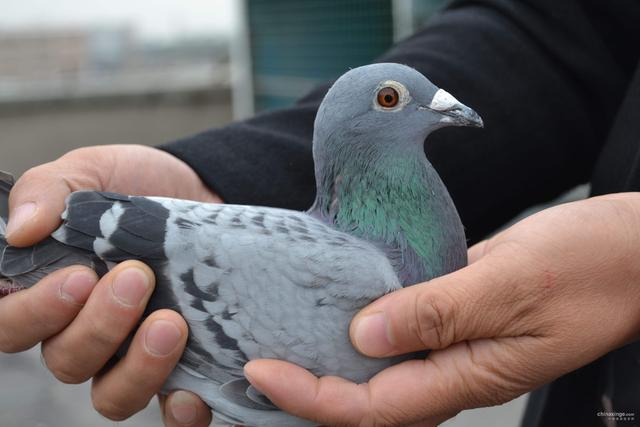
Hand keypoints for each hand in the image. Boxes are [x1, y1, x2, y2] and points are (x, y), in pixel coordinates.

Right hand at [0, 145, 217, 425]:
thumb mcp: (92, 171)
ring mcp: (132, 352)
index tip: (78, 277)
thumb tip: (18, 230)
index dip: (35, 314)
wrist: (205, 189)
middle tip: (138, 278)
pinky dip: (179, 410)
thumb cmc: (139, 185)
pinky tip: (192, 393)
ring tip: (171, 323)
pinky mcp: (181, 362)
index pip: (12, 324)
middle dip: (99, 327)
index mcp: (49, 289)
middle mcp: (85, 330)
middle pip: (67, 361)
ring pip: (112, 394)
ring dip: (138, 369)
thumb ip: (49, 190)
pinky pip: (169, 407)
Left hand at [244, 193, 639, 425]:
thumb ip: (442, 312)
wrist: (632, 251)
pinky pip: (399, 330)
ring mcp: (454, 343)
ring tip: (278, 336)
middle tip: (254, 360)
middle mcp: (454, 367)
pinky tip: (333, 303)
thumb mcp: (516, 283)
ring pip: (380, 366)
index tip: (261, 370)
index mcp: (469, 375)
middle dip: (307, 388)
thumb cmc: (590, 266)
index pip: (372, 406)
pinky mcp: (455, 314)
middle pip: (367, 398)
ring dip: (329, 357)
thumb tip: (365, 334)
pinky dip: (360, 323)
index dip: (312, 396)